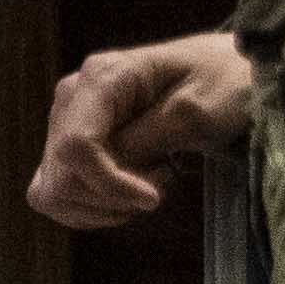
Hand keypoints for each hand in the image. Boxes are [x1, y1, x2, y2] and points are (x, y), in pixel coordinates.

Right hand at [35, 32, 257, 230]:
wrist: (231, 74)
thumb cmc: (224, 83)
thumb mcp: (197, 112)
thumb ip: (146, 140)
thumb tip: (109, 171)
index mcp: (100, 77)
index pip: (76, 147)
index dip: (109, 185)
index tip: (153, 199)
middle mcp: (72, 98)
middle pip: (63, 175)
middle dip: (111, 197)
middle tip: (160, 184)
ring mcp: (67, 122)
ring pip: (54, 191)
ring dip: (102, 206)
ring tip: (147, 188)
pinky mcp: (71, 146)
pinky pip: (57, 194)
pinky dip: (91, 209)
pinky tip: (127, 196)